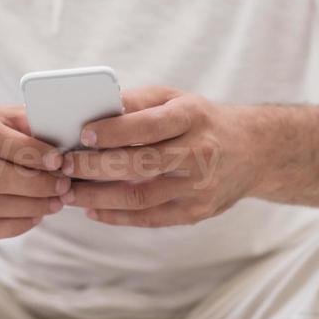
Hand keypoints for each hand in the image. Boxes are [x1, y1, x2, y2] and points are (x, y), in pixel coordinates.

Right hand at [0, 104, 68, 240]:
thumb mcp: (0, 115)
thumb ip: (27, 123)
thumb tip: (62, 138)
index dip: (29, 152)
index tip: (58, 161)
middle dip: (34, 185)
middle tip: (63, 187)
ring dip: (28, 207)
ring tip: (55, 203)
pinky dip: (13, 226)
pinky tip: (35, 217)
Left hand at [59, 87, 258, 227]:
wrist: (254, 152)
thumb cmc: (201, 121)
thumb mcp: (177, 99)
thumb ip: (137, 103)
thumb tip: (93, 111)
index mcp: (193, 117)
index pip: (150, 125)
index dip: (115, 131)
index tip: (82, 133)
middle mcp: (200, 152)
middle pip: (141, 164)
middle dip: (97, 166)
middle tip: (64, 166)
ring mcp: (200, 187)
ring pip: (141, 197)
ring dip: (99, 197)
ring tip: (69, 193)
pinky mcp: (197, 212)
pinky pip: (151, 219)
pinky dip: (118, 216)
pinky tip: (93, 210)